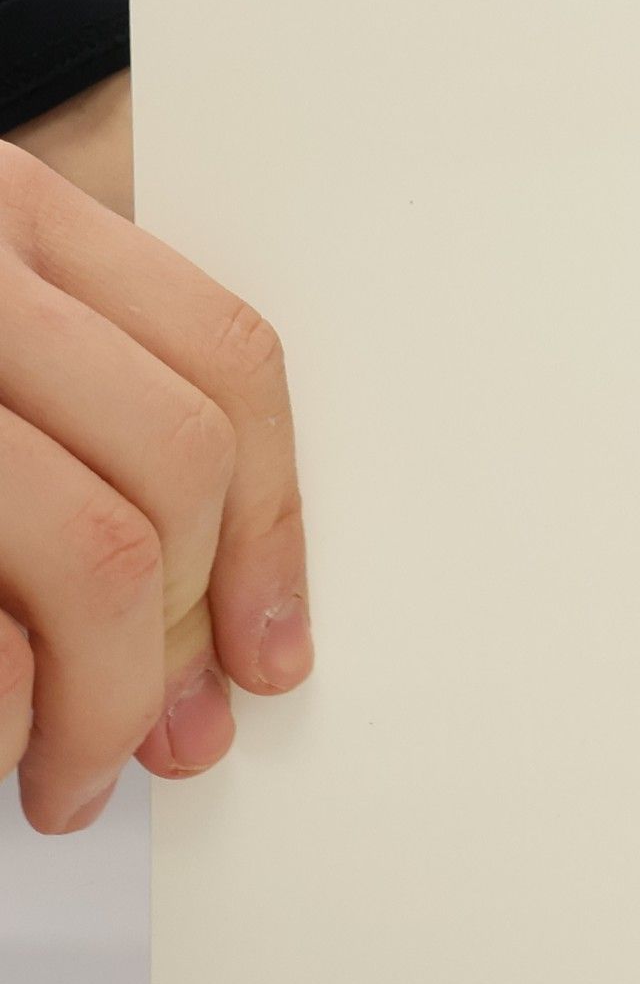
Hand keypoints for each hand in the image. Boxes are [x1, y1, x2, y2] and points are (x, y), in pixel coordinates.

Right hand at [0, 70, 310, 831]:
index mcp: (6, 211)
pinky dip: (6, 710)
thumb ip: (75, 424)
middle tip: (163, 741)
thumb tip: (211, 640)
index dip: (270, 525)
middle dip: (180, 637)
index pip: (224, 358)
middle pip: (174, 464)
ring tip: (69, 773)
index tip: (267, 647)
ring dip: (103, 701)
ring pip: (93, 554)